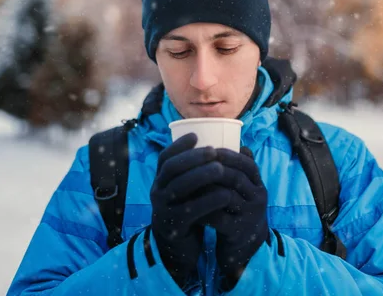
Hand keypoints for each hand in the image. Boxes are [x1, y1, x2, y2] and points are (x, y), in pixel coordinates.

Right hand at [150, 133, 233, 286]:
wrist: (175, 247)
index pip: (164, 158)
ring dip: (201, 175)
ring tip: (221, 169)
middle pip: (171, 169)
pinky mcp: (175, 226)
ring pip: (179, 188)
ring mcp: (163, 209)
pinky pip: (191, 210)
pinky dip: (208, 201)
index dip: (179, 145)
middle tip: (214, 151)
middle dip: (193, 157)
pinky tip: (224, 195)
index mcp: (160, 180)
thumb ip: (194, 173)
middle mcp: (158, 192)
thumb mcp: (185, 191)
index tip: (196, 136)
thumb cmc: (185, 210)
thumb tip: (218, 146)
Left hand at [200, 146, 268, 289]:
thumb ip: (238, 168)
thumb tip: (230, 138)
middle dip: (213, 168)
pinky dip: (203, 209)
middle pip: (236, 178)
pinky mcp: (237, 232)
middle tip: (194, 162)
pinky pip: (219, 219)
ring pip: (226, 197)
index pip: (247, 164)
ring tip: (187, 181)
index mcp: (258, 185)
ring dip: (205, 188)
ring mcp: (249, 216)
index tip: (208, 148)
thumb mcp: (244, 189)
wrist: (246, 247)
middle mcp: (258, 199)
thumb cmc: (239, 210)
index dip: (228, 154)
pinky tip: (189, 204)